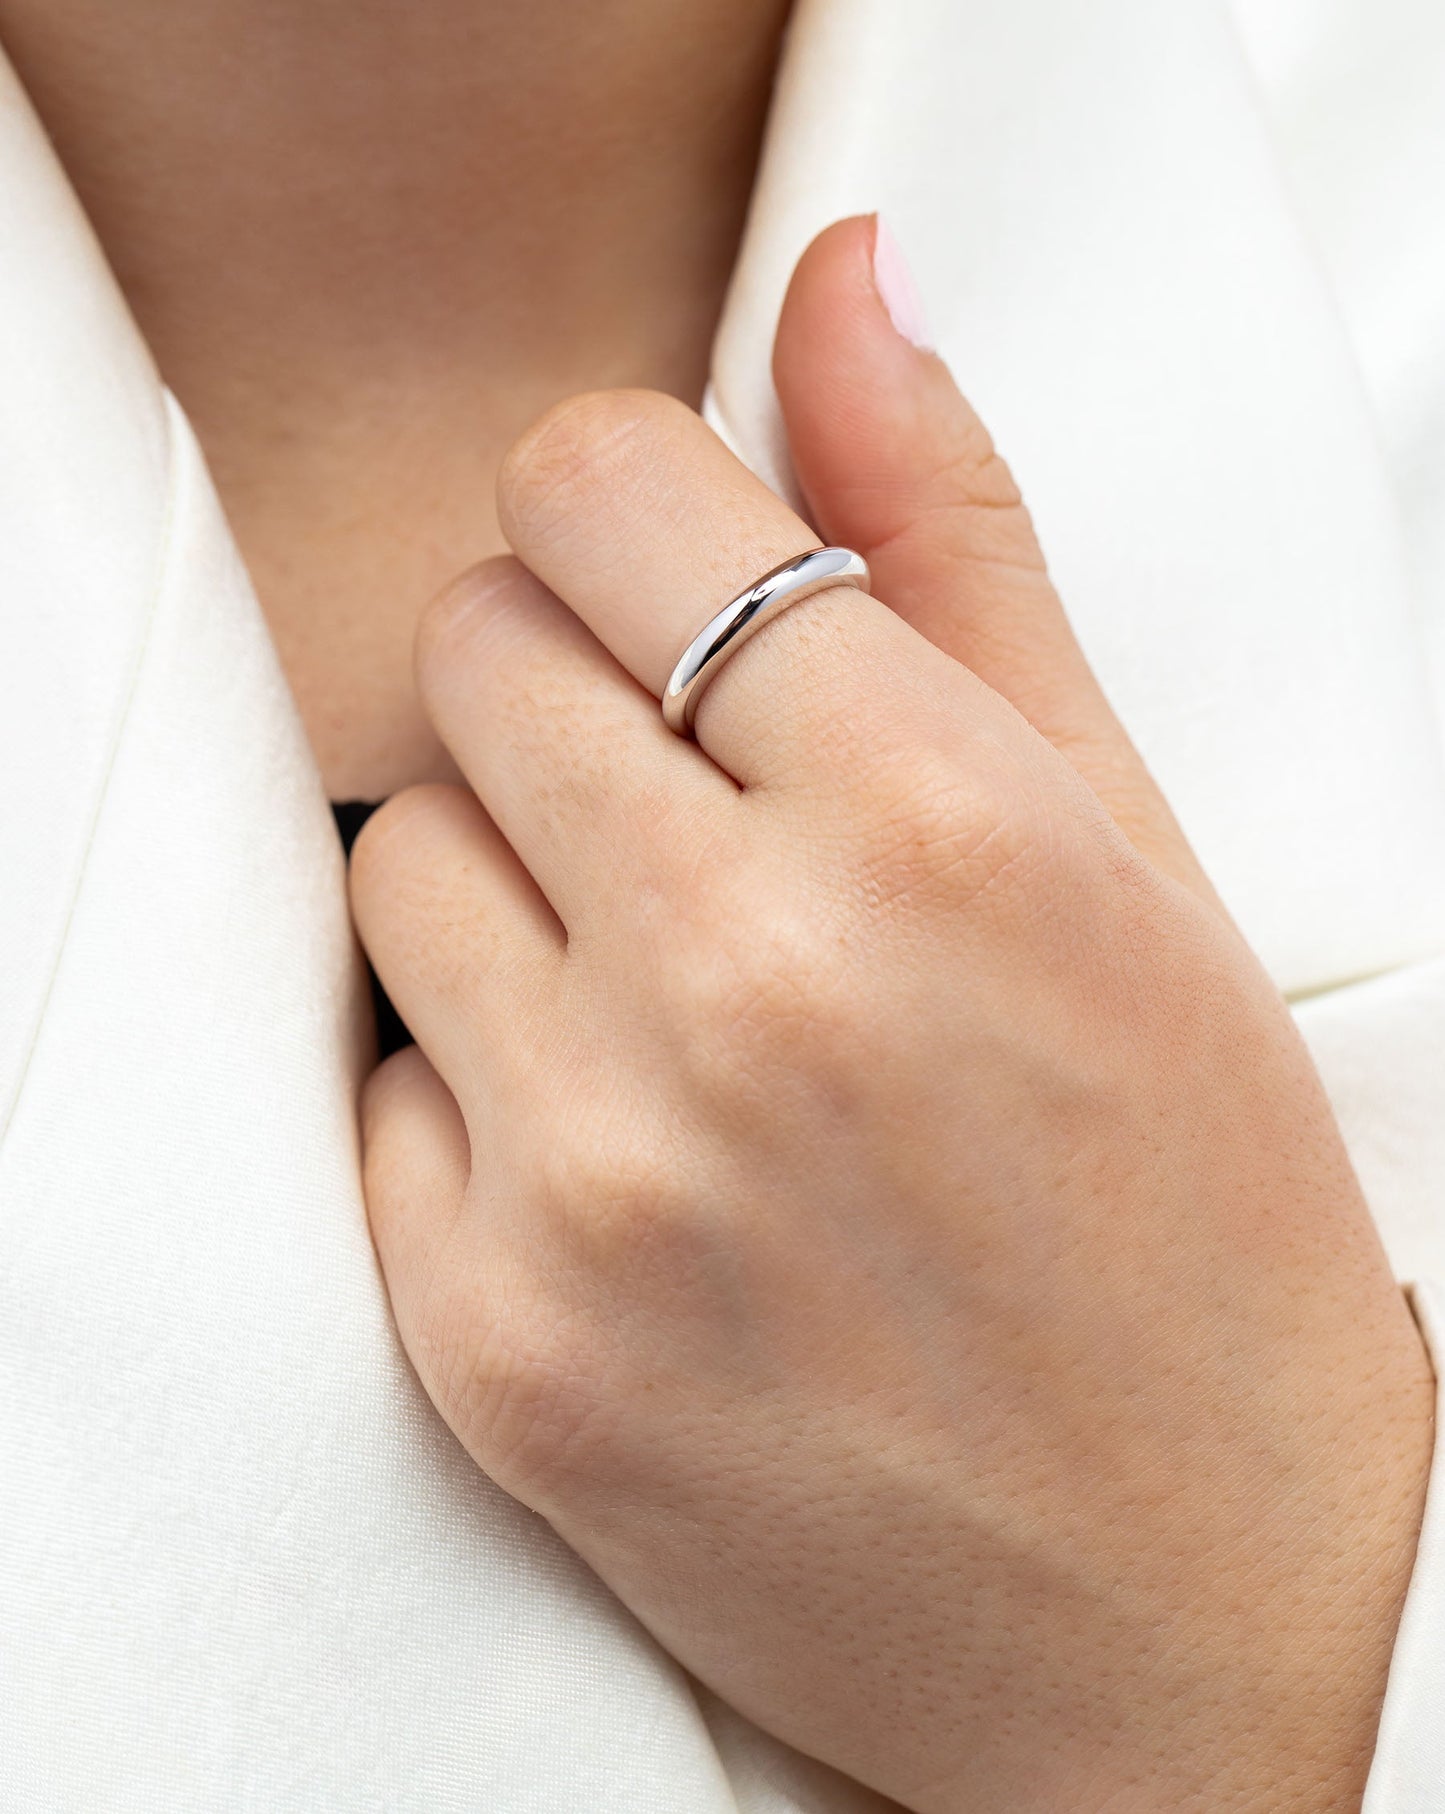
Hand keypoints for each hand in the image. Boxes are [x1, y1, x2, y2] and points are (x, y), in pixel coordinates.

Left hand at [350, 216, 1433, 1811]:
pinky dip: (480, 1085)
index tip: (669, 578)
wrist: (1188, 1612)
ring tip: (670, 987)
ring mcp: (599, 1176)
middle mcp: (745, 983)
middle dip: (573, 687)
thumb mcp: (1128, 854)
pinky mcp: (495, 1343)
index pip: (609, 493)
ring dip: (512, 879)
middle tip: (698, 805)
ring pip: (398, 851)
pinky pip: (380, 1084)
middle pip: (473, 648)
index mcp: (935, 824)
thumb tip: (840, 287)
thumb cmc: (1196, 1232)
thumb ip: (959, 546)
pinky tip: (633, 1152)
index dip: (628, 511)